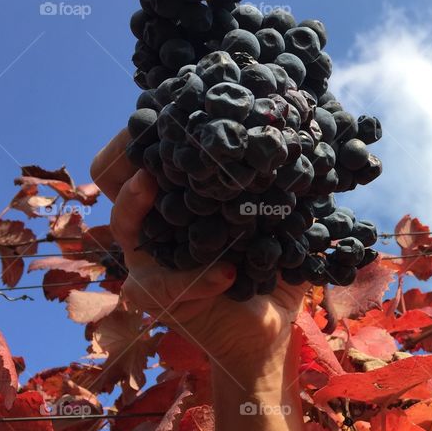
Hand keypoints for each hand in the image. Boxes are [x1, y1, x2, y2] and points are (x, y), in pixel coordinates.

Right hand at [90, 129, 307, 373]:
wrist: (269, 326)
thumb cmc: (274, 266)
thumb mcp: (288, 221)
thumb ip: (293, 186)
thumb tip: (320, 140)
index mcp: (184, 194)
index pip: (153, 148)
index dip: (156, 123)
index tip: (179, 105)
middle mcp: (156, 219)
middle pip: (111, 173)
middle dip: (126, 151)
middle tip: (154, 136)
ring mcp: (149, 257)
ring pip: (121, 222)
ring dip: (137, 201)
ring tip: (154, 183)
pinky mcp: (156, 296)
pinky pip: (156, 285)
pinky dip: (195, 279)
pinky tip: (229, 273)